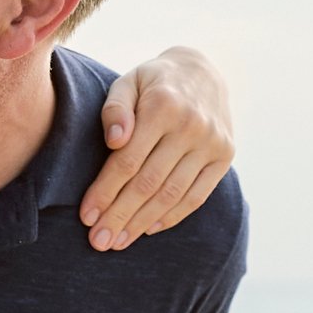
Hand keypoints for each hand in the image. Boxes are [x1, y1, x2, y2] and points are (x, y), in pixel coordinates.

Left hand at [83, 46, 232, 250]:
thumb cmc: (154, 82)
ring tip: (118, 241)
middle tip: (98, 242)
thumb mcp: (129, 82)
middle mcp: (191, 126)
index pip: (128, 161)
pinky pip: (196, 196)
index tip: (86, 216)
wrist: (204, 71)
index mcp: (163, 106)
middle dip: (119, 216)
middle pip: (148, 183)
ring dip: (142, 223)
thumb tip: (114, 141)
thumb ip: (115, 109)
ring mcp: (212, 142)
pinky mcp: (225, 155)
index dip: (105, 192)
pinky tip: (148, 229)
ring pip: (172, 195)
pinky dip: (171, 217)